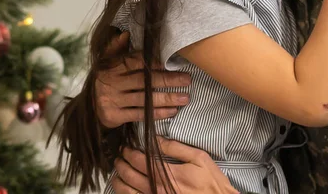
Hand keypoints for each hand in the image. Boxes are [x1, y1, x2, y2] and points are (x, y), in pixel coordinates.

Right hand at [96, 32, 191, 128]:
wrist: (90, 106)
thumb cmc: (106, 80)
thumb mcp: (107, 62)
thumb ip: (117, 48)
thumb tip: (125, 34)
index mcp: (112, 67)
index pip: (136, 62)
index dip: (155, 62)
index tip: (172, 63)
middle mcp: (111, 83)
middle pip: (144, 81)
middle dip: (167, 80)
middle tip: (187, 80)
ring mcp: (112, 100)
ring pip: (144, 99)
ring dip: (167, 98)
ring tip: (184, 97)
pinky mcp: (113, 116)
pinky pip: (140, 114)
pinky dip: (157, 113)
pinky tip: (172, 111)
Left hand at [112, 137, 238, 193]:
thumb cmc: (210, 180)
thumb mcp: (198, 158)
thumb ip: (176, 148)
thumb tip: (157, 139)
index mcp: (168, 174)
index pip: (141, 161)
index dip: (130, 153)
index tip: (126, 147)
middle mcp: (159, 189)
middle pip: (130, 176)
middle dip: (121, 164)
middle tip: (119, 157)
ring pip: (129, 192)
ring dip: (119, 181)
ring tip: (117, 173)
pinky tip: (125, 188)